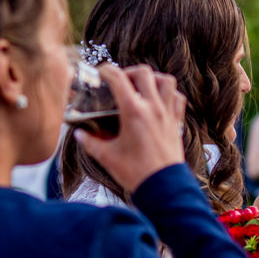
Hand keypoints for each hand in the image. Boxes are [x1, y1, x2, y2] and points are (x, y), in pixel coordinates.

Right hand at [75, 65, 186, 193]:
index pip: (118, 79)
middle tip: (120, 82)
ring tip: (142, 87)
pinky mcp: (177, 123)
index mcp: (133, 112)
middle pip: (144, 73)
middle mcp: (153, 108)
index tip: (101, 73)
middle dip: (129, 72)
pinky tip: (159, 101)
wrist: (163, 186)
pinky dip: (169, 93)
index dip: (107, 71)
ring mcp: (167, 114)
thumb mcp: (107, 157)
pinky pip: (177, 98)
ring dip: (153, 79)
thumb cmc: (136, 173)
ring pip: (166, 81)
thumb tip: (80, 134)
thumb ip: (90, 142)